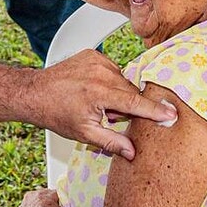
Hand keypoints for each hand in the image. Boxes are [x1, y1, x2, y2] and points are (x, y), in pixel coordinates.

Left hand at [25, 50, 176, 160]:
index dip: (154, 111)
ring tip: (97, 102)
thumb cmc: (56, 113)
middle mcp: (100, 73)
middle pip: (131, 91)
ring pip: (123, 80)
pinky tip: (93, 89)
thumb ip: (111, 142)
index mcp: (99, 93)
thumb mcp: (84, 134)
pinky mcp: (93, 54)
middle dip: (125, 106)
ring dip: (117, 93)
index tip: (171, 114)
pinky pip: (113, 70)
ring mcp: (96, 60)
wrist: (35, 93)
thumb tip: (132, 152)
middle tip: (108, 115)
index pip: (135, 103)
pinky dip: (109, 81)